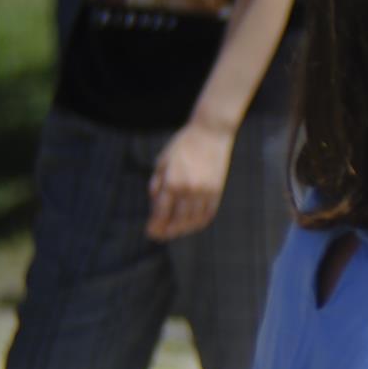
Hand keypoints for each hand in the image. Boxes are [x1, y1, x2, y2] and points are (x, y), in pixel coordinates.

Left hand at [147, 121, 234, 240]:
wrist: (211, 133)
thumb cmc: (183, 144)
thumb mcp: (163, 160)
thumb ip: (157, 183)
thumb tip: (155, 203)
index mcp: (172, 182)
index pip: (161, 213)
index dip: (155, 225)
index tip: (150, 232)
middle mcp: (189, 190)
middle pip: (177, 221)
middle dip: (167, 231)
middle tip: (160, 235)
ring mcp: (205, 192)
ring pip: (193, 221)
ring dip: (182, 229)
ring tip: (174, 231)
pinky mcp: (217, 191)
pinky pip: (207, 214)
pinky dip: (198, 222)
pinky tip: (191, 224)